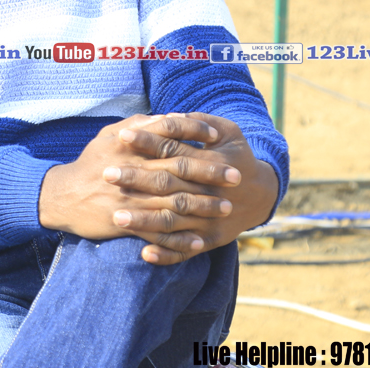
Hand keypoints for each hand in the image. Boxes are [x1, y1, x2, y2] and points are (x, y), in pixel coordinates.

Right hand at [37, 114, 233, 261]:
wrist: (63, 196)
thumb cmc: (92, 161)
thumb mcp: (110, 135)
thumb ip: (141, 125)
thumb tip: (171, 117)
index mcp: (129, 145)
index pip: (168, 135)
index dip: (194, 134)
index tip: (218, 138)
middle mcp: (131, 171)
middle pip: (177, 170)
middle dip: (209, 173)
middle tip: (236, 177)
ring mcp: (129, 199)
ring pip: (172, 203)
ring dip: (202, 207)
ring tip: (226, 209)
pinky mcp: (124, 224)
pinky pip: (157, 234)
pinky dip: (179, 240)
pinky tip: (199, 242)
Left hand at [105, 112, 279, 264]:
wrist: (263, 194)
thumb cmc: (238, 156)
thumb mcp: (229, 131)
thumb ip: (200, 122)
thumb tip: (167, 116)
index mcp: (213, 162)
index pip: (174, 150)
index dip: (148, 142)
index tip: (122, 136)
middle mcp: (210, 192)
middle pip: (168, 185)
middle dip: (137, 180)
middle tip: (106, 174)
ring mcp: (210, 220)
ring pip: (173, 221)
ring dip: (144, 221)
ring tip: (116, 217)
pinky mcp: (210, 240)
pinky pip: (186, 250)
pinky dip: (166, 254)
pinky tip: (144, 253)